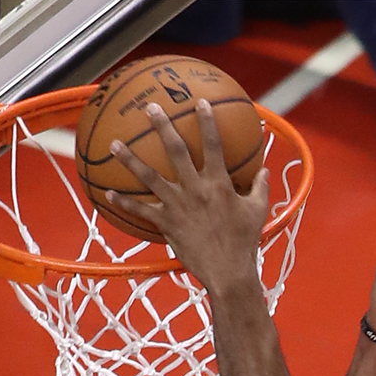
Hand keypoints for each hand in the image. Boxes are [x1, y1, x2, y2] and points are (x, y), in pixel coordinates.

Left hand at [107, 100, 270, 293]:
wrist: (228, 272)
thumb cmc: (245, 242)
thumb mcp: (258, 212)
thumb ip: (260, 187)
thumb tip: (265, 170)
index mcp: (219, 184)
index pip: (213, 145)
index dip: (207, 122)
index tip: (199, 103)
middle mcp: (196, 189)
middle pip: (176, 151)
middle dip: (163, 127)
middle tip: (150, 108)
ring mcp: (178, 206)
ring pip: (150, 177)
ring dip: (131, 160)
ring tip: (115, 144)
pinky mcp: (167, 224)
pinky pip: (141, 211)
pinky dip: (124, 203)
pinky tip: (109, 193)